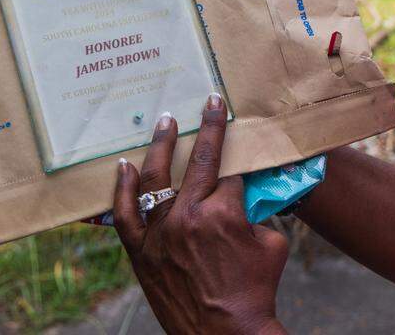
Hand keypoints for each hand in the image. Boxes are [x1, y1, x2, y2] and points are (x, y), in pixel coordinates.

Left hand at [113, 93, 289, 334]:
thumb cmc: (256, 291)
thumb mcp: (271, 243)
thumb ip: (256, 212)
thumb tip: (248, 193)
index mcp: (224, 212)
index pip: (230, 169)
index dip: (236, 149)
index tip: (233, 126)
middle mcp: (189, 216)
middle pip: (198, 161)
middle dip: (207, 127)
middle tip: (207, 103)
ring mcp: (161, 234)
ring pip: (156, 178)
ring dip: (162, 146)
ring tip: (166, 122)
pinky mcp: (142, 253)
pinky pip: (125, 215)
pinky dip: (122, 189)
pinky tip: (124, 166)